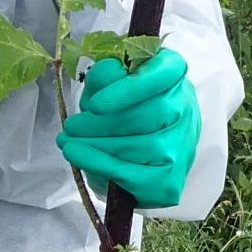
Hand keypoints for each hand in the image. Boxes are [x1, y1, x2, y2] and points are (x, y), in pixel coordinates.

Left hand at [56, 49, 201, 210]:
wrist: (141, 149)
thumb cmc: (123, 106)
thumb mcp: (110, 81)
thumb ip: (105, 76)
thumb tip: (105, 75)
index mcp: (171, 72)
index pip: (160, 76)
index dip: (128, 90)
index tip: (95, 104)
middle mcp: (184, 108)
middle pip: (147, 117)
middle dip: (101, 124)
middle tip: (71, 127)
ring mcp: (181, 146)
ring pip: (140, 146)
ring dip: (95, 145)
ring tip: (67, 141)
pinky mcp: (169, 179)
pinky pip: (132, 172)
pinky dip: (99, 163)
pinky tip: (76, 154)